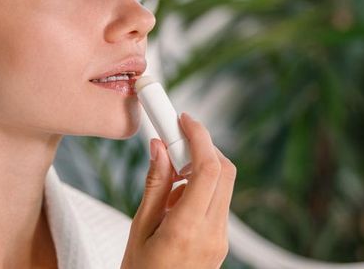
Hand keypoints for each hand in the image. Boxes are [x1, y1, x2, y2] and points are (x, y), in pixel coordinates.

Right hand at [122, 112, 235, 267]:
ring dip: (200, 172)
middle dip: (203, 148)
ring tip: (166, 187)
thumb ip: (153, 186)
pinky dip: (201, 191)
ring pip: (223, 187)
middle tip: (174, 141)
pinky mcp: (221, 244)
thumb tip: (159, 148)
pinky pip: (218, 205)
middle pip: (225, 172)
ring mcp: (221, 241)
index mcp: (187, 229)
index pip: (209, 168)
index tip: (182, 120)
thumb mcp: (138, 230)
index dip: (199, 136)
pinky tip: (174, 205)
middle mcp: (213, 234)